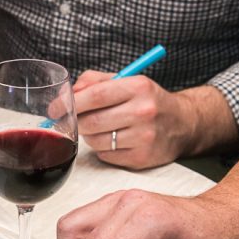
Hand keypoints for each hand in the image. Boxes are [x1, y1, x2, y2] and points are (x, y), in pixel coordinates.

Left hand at [72, 71, 193, 169]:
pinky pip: (105, 156)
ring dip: (91, 136)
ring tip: (104, 128)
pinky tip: (116, 141)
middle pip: (91, 122)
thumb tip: (68, 95)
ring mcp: (143, 137)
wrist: (184, 124)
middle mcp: (143, 111)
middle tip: (80, 120)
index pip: (94, 96)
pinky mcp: (141, 159)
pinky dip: (104, 150)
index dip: (69, 104)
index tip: (55, 109)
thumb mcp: (126, 80)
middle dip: (79, 122)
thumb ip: (93, 82)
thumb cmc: (148, 100)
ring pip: (95, 142)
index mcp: (138, 87)